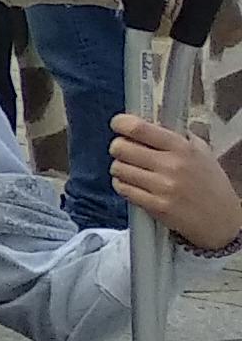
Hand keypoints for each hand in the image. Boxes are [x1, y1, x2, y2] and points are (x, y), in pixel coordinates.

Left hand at [111, 117, 241, 254]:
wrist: (222, 219)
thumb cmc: (210, 183)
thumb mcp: (201, 152)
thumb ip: (175, 136)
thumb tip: (148, 122)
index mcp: (182, 147)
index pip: (138, 128)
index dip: (121, 123)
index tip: (119, 125)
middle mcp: (171, 165)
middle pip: (120, 147)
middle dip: (118, 147)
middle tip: (125, 150)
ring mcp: (163, 187)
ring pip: (118, 168)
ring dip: (120, 168)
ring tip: (132, 170)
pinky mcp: (156, 206)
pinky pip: (123, 189)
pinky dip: (123, 185)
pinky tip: (133, 184)